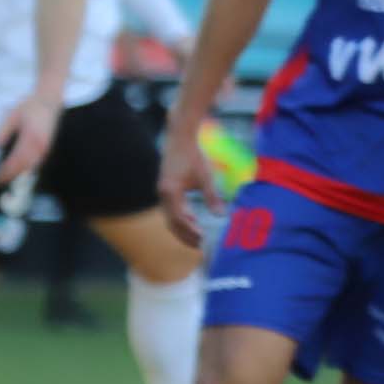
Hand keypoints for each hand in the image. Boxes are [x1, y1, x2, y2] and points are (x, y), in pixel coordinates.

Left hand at [0, 92, 61, 185]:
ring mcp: (45, 147)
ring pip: (31, 167)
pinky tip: (18, 172)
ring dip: (19, 174)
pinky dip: (27, 169)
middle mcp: (40, 144)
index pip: (16, 159)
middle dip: (11, 176)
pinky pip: (37, 163)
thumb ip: (3, 130)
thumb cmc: (30, 106)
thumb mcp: (13, 114)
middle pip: (24, 167)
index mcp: (30, 136)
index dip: (6, 171)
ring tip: (5, 178)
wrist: (50, 100)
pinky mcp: (47, 147)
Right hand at [156, 126, 218, 248]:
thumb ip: (212, 197)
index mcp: (170, 192)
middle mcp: (163, 194)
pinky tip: (193, 220)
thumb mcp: (206, 177)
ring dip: (183, 228)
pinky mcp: (165, 189)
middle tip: (199, 245)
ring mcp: (162, 192)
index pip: (179, 219)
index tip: (202, 240)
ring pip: (170, 217)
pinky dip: (181, 217)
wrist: (179, 138)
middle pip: (171, 222)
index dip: (190, 231)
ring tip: (197, 236)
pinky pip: (171, 209)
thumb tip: (221, 215)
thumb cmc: (193, 156)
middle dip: (185, 235)